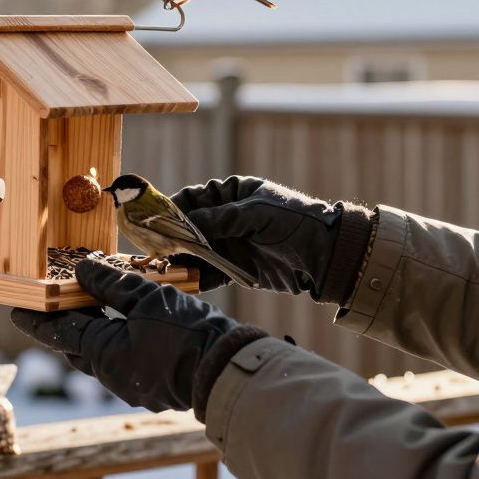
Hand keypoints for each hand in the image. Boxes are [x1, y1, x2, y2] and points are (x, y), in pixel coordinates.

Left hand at [11, 256, 265, 415]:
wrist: (229, 373)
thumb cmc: (188, 334)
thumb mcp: (148, 298)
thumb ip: (112, 284)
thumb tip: (82, 271)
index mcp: (103, 355)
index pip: (59, 334)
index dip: (36, 321)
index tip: (15, 311)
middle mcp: (112, 376)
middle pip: (78, 347)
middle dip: (67, 325)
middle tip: (57, 303)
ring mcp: (133, 387)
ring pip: (102, 356)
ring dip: (96, 332)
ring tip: (96, 307)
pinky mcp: (153, 390)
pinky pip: (124, 364)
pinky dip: (118, 342)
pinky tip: (130, 326)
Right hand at [171, 176, 372, 304]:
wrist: (326, 255)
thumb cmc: (295, 221)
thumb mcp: (257, 213)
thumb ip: (221, 219)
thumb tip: (187, 223)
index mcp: (231, 194)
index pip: (193, 199)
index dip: (170, 209)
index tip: (151, 221)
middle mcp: (226, 218)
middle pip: (188, 228)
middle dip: (170, 239)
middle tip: (152, 250)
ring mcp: (230, 244)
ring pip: (196, 252)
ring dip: (180, 261)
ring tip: (161, 269)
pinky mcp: (236, 268)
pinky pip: (210, 273)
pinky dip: (196, 279)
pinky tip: (181, 284)